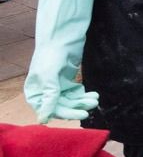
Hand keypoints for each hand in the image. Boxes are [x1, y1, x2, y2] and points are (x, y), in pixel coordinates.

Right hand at [23, 0, 99, 122]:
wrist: (63, 36)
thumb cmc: (52, 55)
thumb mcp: (49, 76)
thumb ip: (49, 97)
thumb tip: (44, 119)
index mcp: (34, 92)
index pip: (49, 109)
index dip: (64, 113)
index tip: (80, 114)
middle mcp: (44, 91)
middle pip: (62, 106)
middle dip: (77, 107)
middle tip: (91, 107)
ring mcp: (57, 87)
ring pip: (71, 101)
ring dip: (83, 102)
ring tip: (95, 99)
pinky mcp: (67, 81)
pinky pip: (76, 94)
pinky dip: (84, 96)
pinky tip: (94, 95)